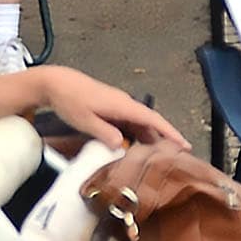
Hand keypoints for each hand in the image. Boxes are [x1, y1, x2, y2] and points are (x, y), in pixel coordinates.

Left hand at [29, 67, 180, 151]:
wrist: (56, 83)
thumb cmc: (69, 99)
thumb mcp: (85, 120)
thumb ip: (104, 132)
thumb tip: (122, 145)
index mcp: (122, 105)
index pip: (152, 119)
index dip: (169, 132)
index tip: (184, 144)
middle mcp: (124, 103)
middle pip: (150, 122)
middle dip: (165, 138)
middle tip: (177, 157)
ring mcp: (118, 106)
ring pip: (140, 123)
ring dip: (150, 138)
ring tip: (160, 157)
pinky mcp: (111, 109)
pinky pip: (130, 123)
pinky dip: (137, 134)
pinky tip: (137, 147)